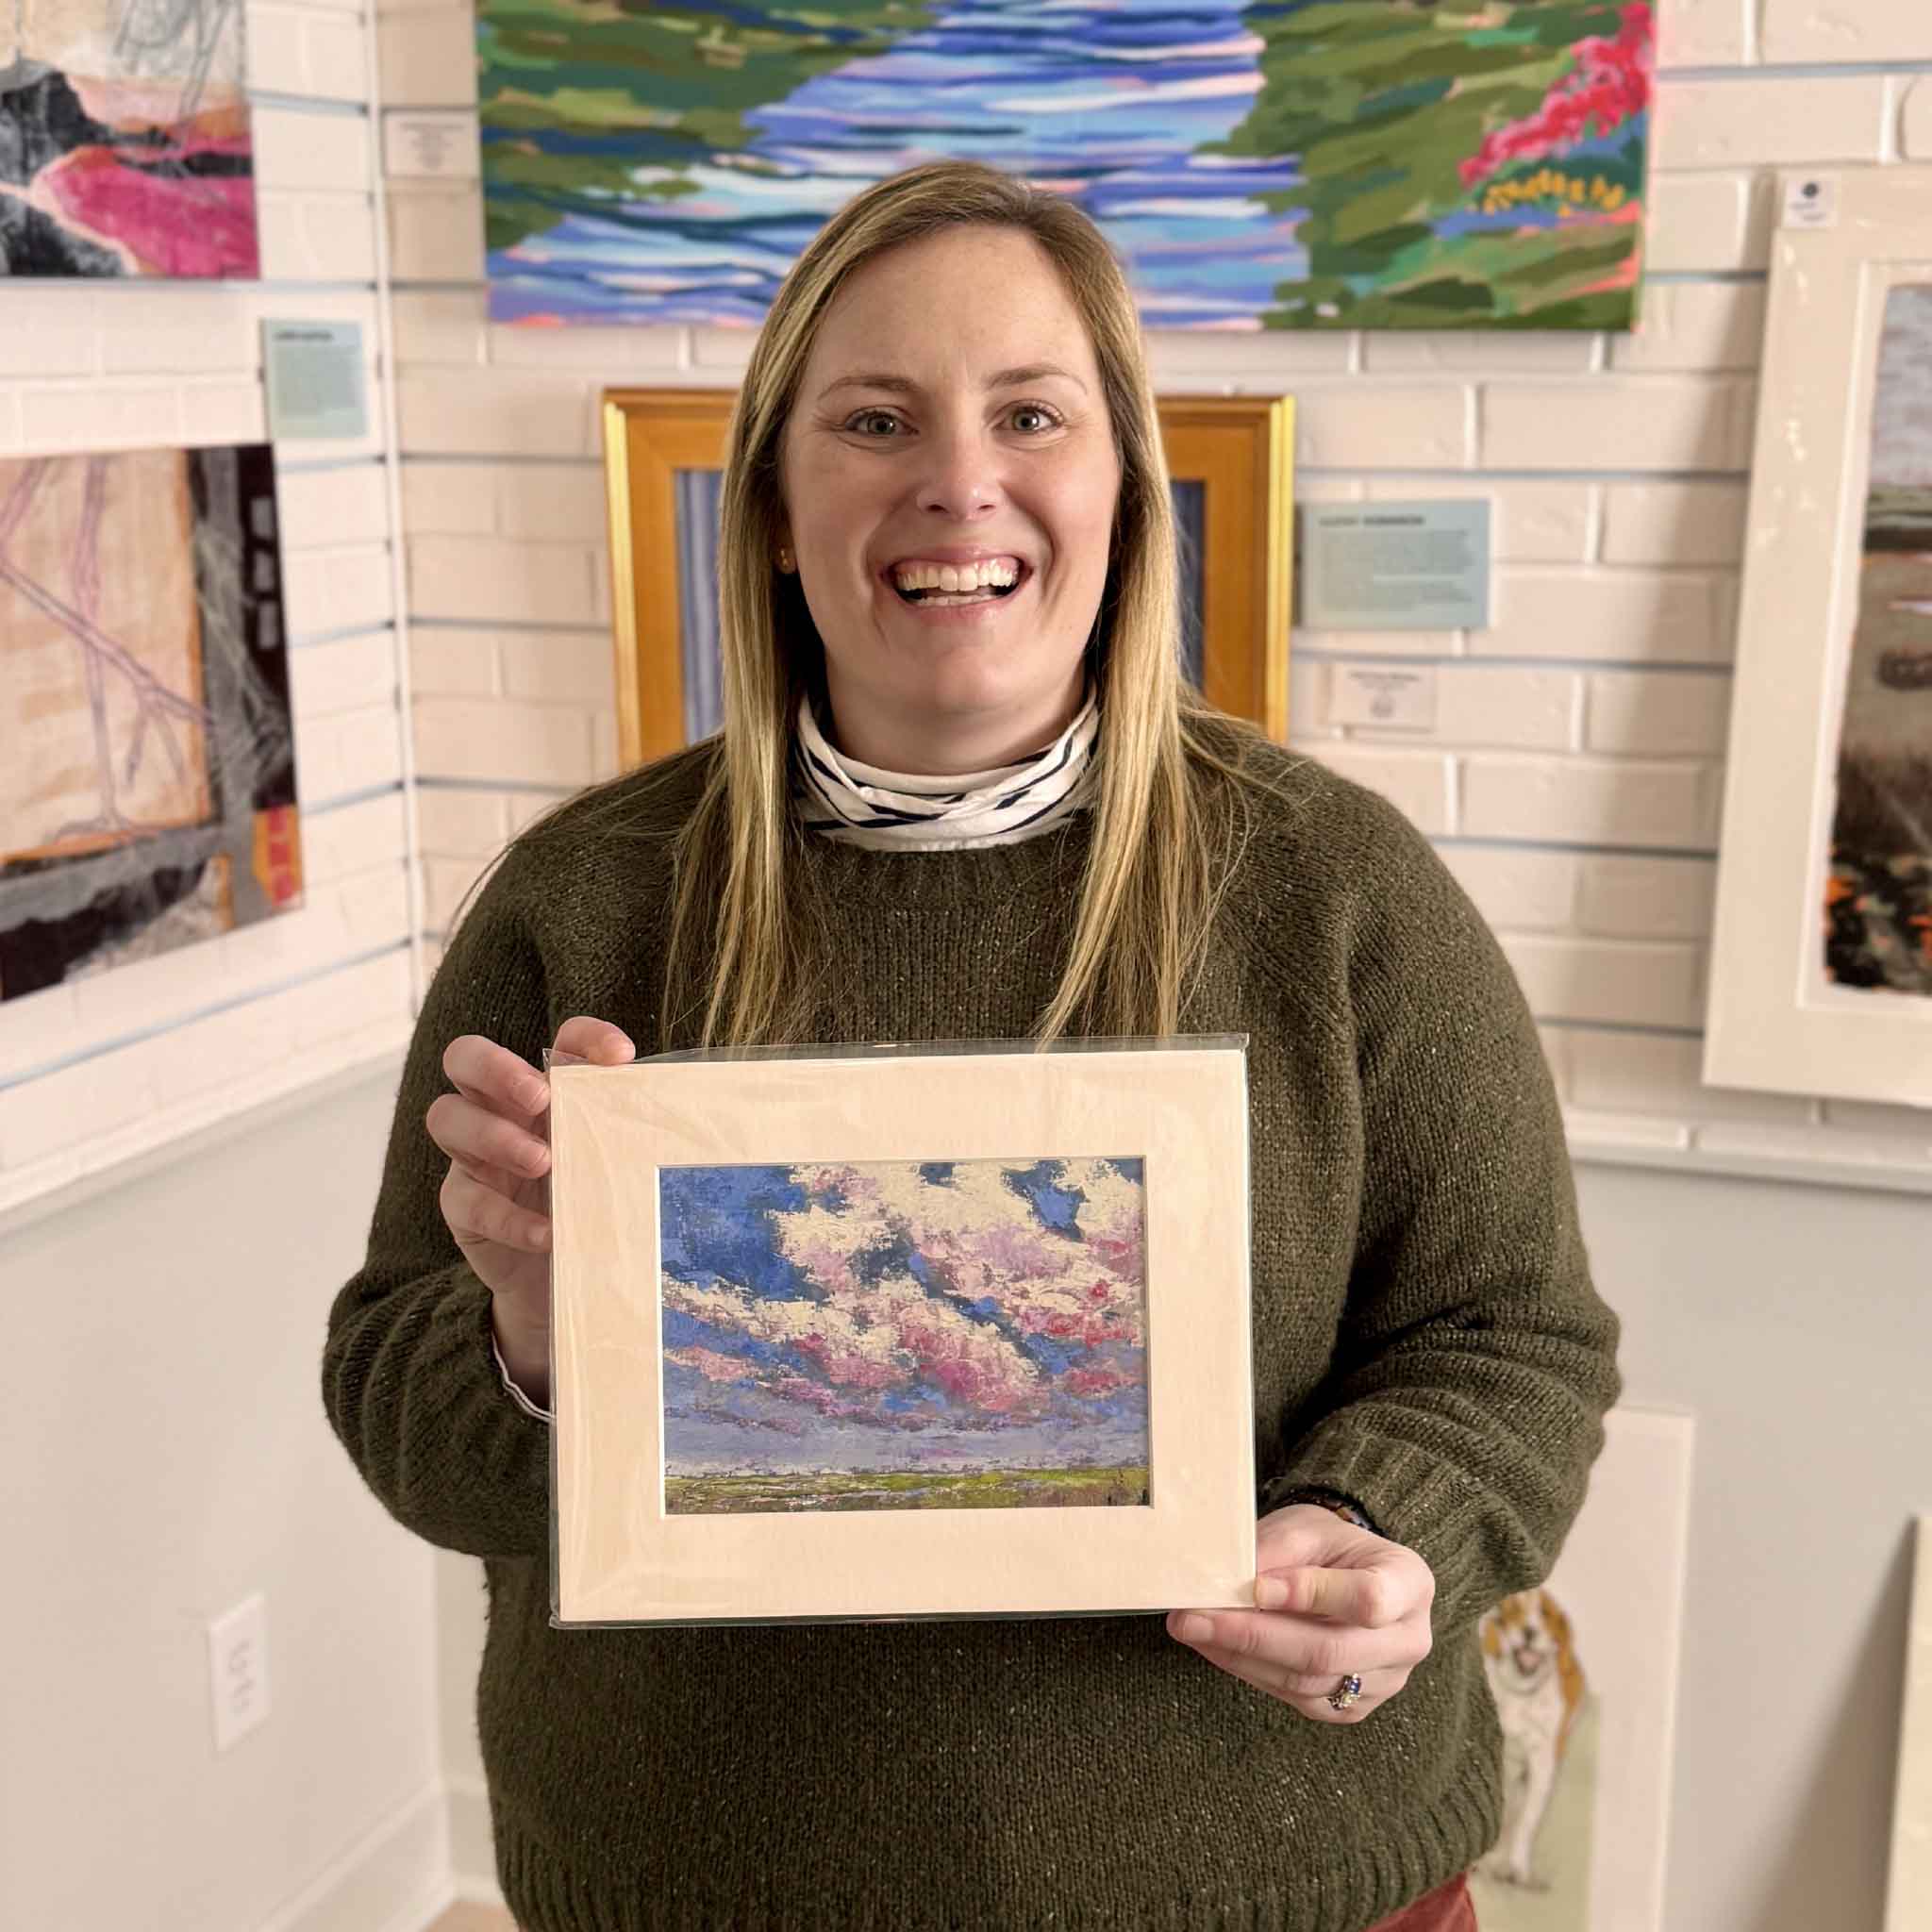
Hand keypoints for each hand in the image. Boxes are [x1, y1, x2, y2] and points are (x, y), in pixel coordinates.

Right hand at [426, 1016, 635, 1395]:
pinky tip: (545, 1233)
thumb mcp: (610, 1163)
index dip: (587, 1036)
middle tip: (540, 1098)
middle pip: (465, 1056)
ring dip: (496, 1135)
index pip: (560, 1039)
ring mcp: (472, 1154)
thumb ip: (623, 1132)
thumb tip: (674, 1112)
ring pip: (446, 1116)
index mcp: (544, 1087)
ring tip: (543, 1162)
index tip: (622, 1057)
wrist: (562, 1276)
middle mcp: (499, 1108)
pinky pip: (467, 1200)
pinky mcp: (461, 1204)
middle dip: (498, 1069)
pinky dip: (508, 1217)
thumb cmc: (591, 1201)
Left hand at [1165, 1503, 1434, 1723]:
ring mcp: (1386, 1682)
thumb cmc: (1328, 1545)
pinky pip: (1299, 1699)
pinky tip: (1218, 1648)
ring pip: (1308, 1682)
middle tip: (1193, 1617)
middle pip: (1330, 1651)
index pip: (1369, 1599)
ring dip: (1241, 1657)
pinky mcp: (1354, 1707)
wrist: (1346, 1572)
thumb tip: (1233, 1587)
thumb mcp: (1306, 1528)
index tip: (1256, 1586)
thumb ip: (1276, 1553)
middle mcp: (1409, 1640)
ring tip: (1192, 1629)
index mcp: (1410, 1582)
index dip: (1311, 1595)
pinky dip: (1252, 1674)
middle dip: (1252, 1635)